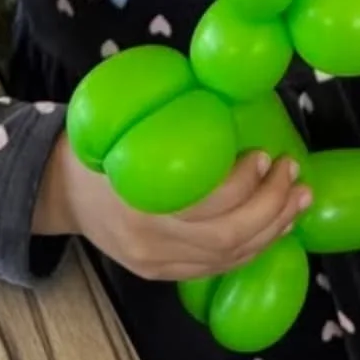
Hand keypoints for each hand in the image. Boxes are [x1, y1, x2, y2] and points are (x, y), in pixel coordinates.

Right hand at [34, 133, 310, 280]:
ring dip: (272, 229)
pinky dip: (253, 247)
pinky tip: (276, 224)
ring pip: (227, 259)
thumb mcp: (128, 124)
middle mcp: (148, 242)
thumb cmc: (101, 145)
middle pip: (225, 238)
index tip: (264, 155)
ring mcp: (155, 263)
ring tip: (299, 199)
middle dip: (270, 206)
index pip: (204, 206)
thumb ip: (175, 117)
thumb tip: (228, 84)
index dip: (243, 184)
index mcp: (138, 200)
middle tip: (293, 173)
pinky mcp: (161, 274)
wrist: (60, 189)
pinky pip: (217, 268)